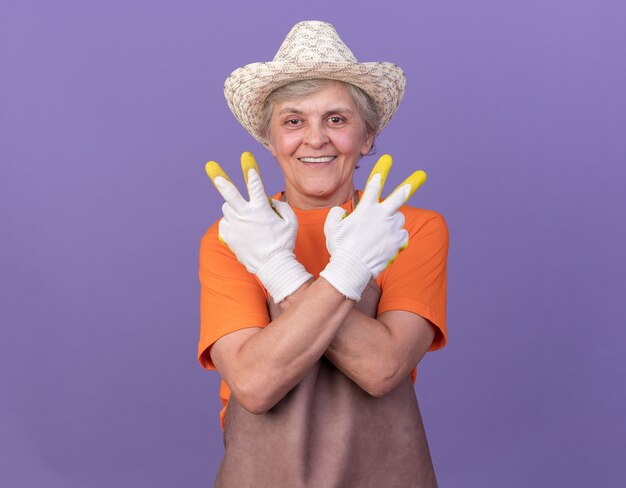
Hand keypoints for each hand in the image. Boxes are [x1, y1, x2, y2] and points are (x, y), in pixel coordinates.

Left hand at [206, 152, 311, 301]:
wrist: (272, 266)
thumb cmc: (284, 243)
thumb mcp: (291, 222)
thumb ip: (281, 207)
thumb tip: (268, 202)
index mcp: (261, 210)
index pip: (255, 186)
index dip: (251, 171)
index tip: (246, 157)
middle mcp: (245, 216)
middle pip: (230, 194)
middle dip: (221, 180)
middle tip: (210, 167)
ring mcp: (235, 226)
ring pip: (228, 207)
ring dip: (235, 207)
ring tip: (246, 218)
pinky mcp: (228, 236)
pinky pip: (226, 223)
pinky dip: (233, 223)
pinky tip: (242, 231)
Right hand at [319, 154, 426, 300]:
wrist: (351, 269)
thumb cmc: (339, 248)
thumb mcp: (331, 227)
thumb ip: (336, 214)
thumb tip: (343, 212)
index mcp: (366, 208)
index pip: (374, 185)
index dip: (381, 172)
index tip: (388, 160)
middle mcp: (382, 215)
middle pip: (400, 196)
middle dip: (410, 184)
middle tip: (422, 175)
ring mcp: (392, 228)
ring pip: (398, 219)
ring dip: (392, 222)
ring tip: (379, 233)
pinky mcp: (398, 242)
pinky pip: (401, 235)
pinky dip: (395, 238)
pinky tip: (385, 244)